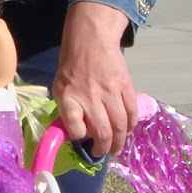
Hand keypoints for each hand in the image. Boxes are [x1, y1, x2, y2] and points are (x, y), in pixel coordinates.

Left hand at [51, 0, 137, 155]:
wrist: (91, 39)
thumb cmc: (72, 65)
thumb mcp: (59, 87)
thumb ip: (67, 109)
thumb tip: (76, 132)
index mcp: (69, 97)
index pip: (75, 128)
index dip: (79, 138)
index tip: (82, 140)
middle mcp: (90, 97)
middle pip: (102, 132)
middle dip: (104, 149)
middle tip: (103, 153)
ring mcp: (110, 92)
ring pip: (120, 126)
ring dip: (119, 142)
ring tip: (116, 148)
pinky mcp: (126, 86)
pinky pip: (132, 112)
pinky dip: (131, 125)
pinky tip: (127, 130)